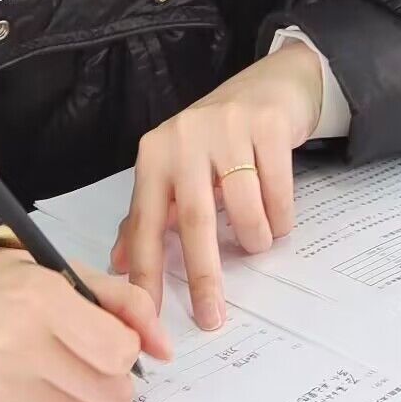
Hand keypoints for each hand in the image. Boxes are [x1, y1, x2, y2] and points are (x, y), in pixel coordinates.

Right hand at [0, 246, 171, 401]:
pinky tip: (30, 376)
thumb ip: (124, 303)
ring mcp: (1, 385)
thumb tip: (165, 350)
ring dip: (87, 396)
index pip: (118, 352)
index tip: (112, 337)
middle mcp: (19, 345)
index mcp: (42, 299)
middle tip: (95, 358)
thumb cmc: (8, 284)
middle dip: (115, 379)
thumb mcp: (66, 272)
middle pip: (110, 395)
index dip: (127, 348)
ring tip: (62, 366)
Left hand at [110, 43, 323, 329]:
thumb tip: (120, 263)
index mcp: (155, 155)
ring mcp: (227, 128)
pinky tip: (277, 217)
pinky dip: (280, 217)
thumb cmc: (216, 138)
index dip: (146, 270)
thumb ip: (149, 214)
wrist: (269, 85)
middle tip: (212, 316)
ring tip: (258, 242)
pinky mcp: (267, 126)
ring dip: (254, 238)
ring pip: (243, 208)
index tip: (149, 313)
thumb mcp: (176, 170)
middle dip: (204, 276)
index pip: (145, 222)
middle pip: (194, 221)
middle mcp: (184, 139)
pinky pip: (277, 191)